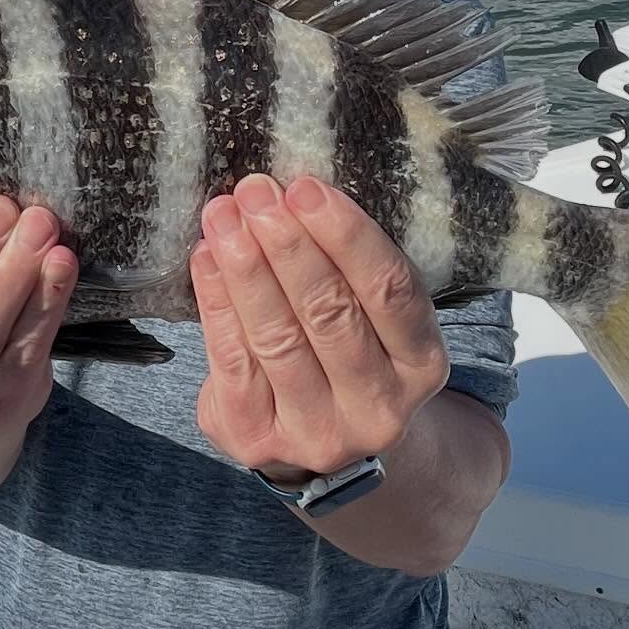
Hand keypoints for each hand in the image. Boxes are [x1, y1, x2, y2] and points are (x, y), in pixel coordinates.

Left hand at [192, 176, 448, 483]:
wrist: (330, 438)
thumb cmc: (353, 349)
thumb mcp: (379, 317)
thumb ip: (352, 268)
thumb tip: (292, 193)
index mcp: (422, 364)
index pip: (390, 291)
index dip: (347, 236)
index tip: (306, 188)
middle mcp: (378, 408)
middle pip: (330, 312)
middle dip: (287, 243)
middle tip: (255, 192)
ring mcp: (318, 433)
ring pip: (277, 337)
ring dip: (245, 266)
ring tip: (223, 215)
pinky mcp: (258, 440)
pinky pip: (232, 362)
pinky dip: (216, 302)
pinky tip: (206, 257)